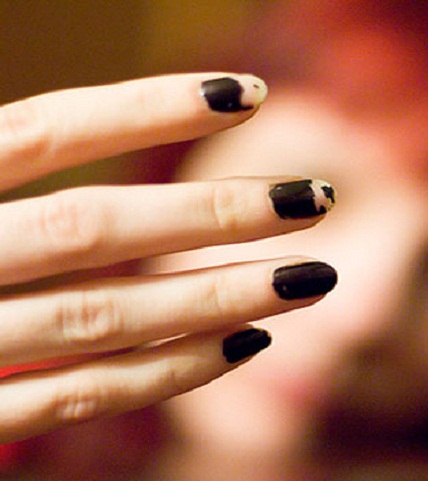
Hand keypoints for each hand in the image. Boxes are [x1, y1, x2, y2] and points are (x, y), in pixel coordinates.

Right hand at [0, 74, 337, 442]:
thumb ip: (7, 164)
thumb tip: (111, 120)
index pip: (47, 130)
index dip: (149, 108)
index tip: (249, 94)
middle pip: (94, 227)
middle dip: (213, 213)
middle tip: (313, 199)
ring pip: (104, 316)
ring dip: (218, 296)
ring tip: (310, 276)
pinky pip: (83, 395)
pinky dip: (170, 372)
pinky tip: (246, 342)